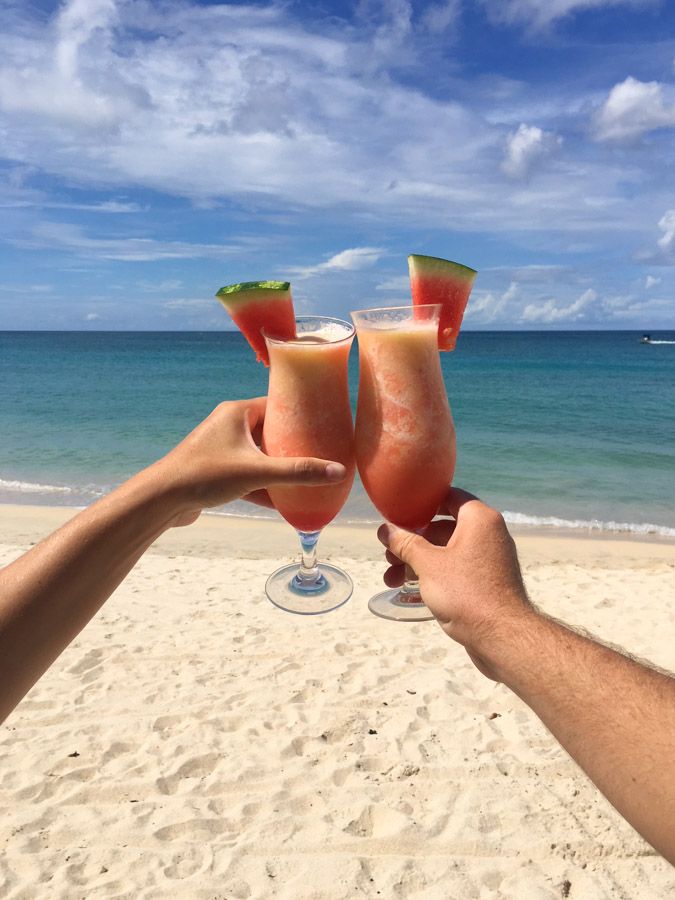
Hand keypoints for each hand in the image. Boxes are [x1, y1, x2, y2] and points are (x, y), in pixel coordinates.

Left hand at [151, 398, 345, 524]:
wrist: (161, 500)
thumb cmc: (205, 475)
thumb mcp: (257, 471)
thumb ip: (298, 472)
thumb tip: (338, 471)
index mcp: (237, 412)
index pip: (278, 403)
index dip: (301, 412)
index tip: (325, 421)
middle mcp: (229, 425)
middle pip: (272, 431)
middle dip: (295, 444)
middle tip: (322, 452)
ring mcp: (222, 449)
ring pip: (260, 455)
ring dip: (280, 467)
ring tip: (307, 477)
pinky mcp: (217, 472)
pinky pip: (248, 475)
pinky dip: (264, 486)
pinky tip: (284, 502)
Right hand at [378, 488, 533, 679]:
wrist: (502, 637)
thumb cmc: (466, 592)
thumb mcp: (428, 564)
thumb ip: (405, 544)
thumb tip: (385, 529)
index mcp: (479, 519)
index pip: (448, 496)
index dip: (421, 502)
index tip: (398, 512)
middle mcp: (487, 534)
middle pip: (442, 527)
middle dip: (412, 542)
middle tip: (388, 553)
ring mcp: (488, 559)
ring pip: (445, 552)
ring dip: (417, 562)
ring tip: (390, 579)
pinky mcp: (486, 581)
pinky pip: (455, 569)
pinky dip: (433, 575)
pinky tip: (408, 589)